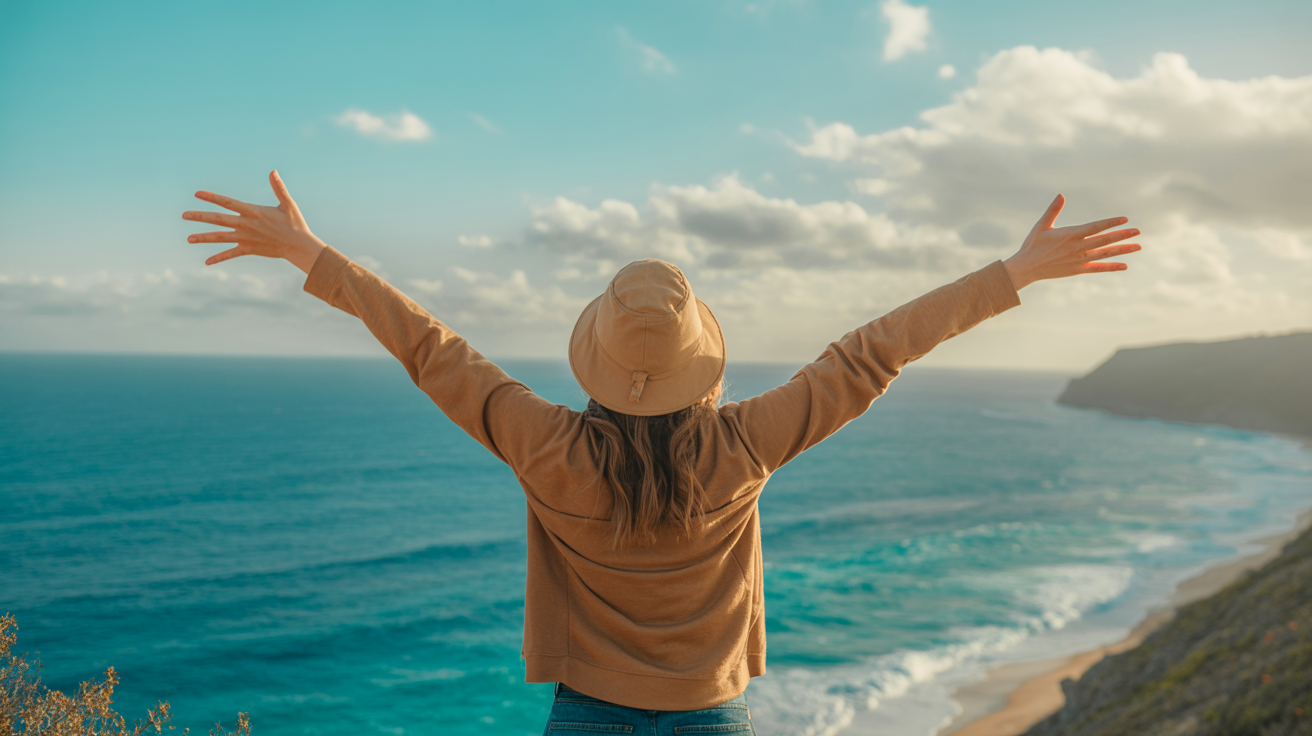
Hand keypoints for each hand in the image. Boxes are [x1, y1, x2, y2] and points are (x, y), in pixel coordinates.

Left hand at [182, 171, 326, 274]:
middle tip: (184, 215)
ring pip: (221, 238)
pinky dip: (219, 258)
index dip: (212, 198)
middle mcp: (247, 225)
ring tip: (188, 239)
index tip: (197, 194)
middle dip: (200, 217)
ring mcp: (246, 238)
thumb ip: (279, 188)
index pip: (229, 202)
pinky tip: (206, 262)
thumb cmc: (294, 223)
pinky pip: (231, 254)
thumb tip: (272, 171)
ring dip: (204, 238)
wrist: (299, 246)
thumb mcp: (288, 204)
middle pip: (219, 220)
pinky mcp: (249, 249)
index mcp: (254, 212)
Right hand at [1002, 194, 1141, 289]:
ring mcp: (1079, 260)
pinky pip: (1098, 269)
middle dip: (1122, 235)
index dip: (1111, 223)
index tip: (1125, 219)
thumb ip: (1053, 210)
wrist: (1026, 268)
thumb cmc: (1032, 245)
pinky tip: (1125, 265)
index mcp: (1070, 234)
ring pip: (1105, 254)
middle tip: (1138, 231)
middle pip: (1104, 240)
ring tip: (1138, 246)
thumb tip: (1061, 195)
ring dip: (1122, 250)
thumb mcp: (1042, 226)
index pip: (1095, 227)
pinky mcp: (1078, 270)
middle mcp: (1077, 248)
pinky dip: (1112, 267)